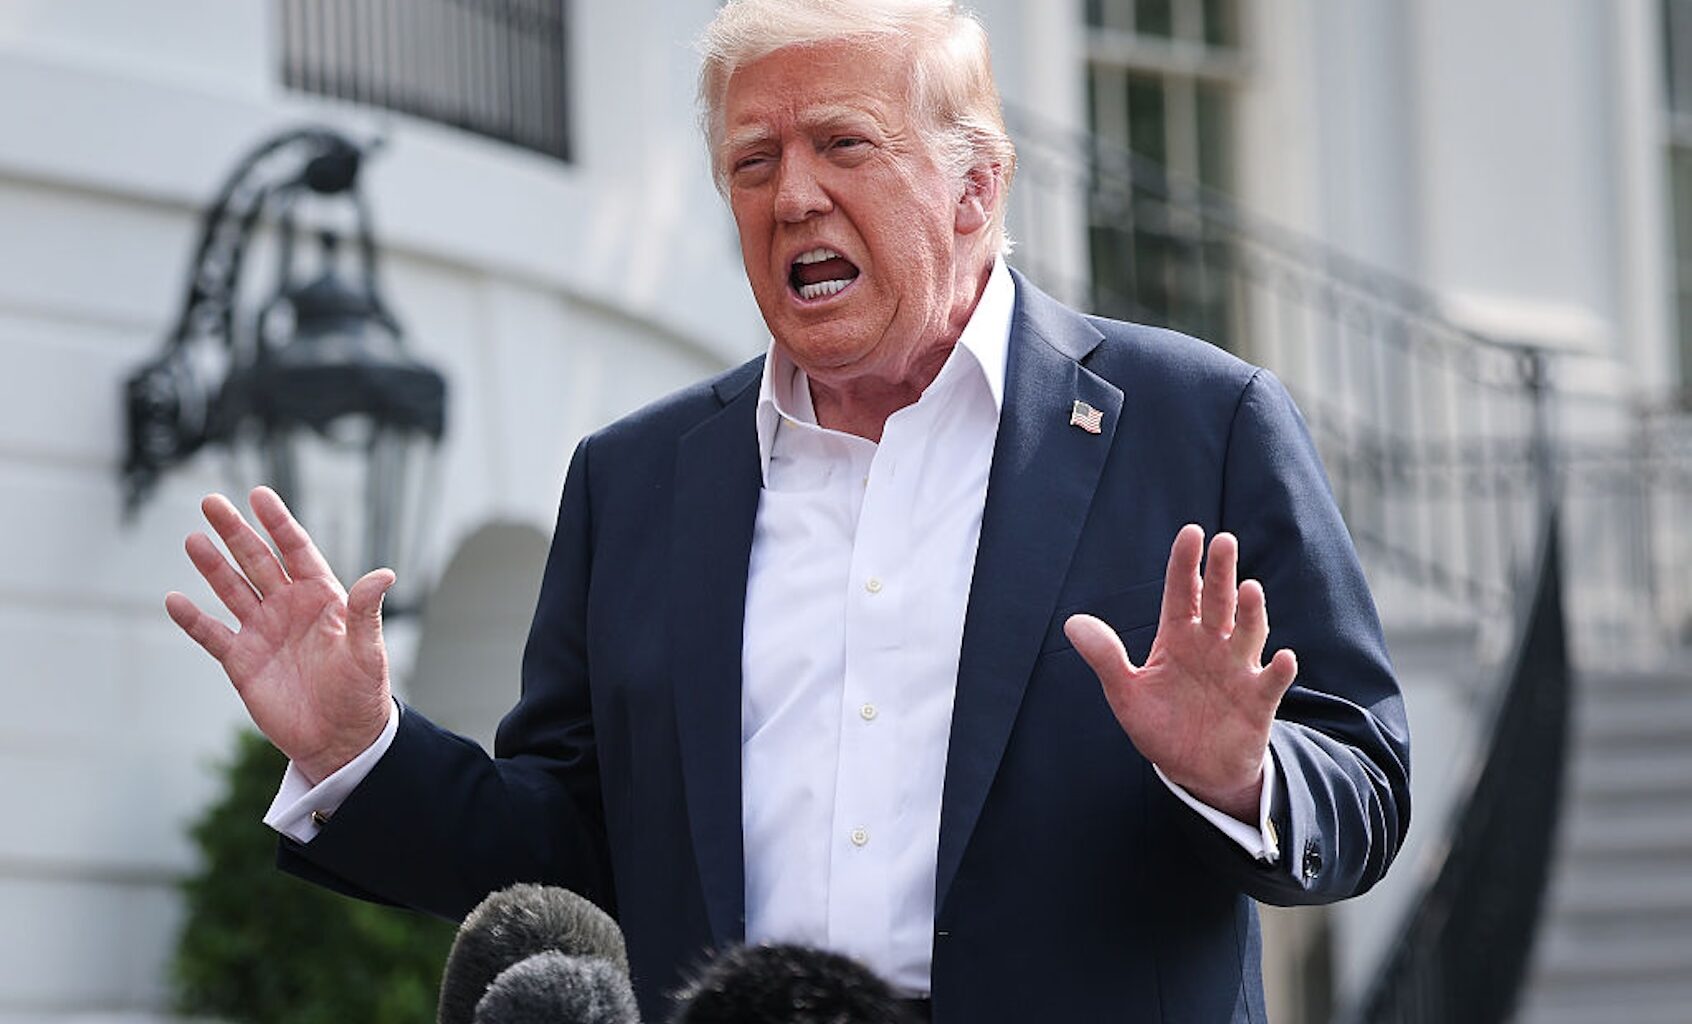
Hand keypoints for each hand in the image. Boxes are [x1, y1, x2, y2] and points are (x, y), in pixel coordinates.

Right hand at [165, 487, 394, 784]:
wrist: (340, 738)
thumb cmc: (362, 691)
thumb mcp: (367, 649)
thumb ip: (366, 611)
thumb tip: (385, 574)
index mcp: (322, 596)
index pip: (296, 549)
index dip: (278, 522)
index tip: (259, 494)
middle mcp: (288, 607)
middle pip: (257, 560)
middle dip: (235, 532)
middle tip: (211, 501)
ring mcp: (262, 631)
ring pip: (232, 589)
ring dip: (212, 566)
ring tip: (194, 539)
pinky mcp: (242, 661)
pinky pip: (212, 634)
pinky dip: (193, 619)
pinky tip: (174, 600)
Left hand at [1064, 525, 1296, 822]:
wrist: (1193, 771)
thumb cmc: (1161, 725)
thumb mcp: (1125, 693)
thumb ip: (1105, 658)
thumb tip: (1072, 623)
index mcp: (1178, 637)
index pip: (1182, 592)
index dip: (1185, 563)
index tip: (1191, 533)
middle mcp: (1212, 645)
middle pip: (1218, 602)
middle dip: (1220, 573)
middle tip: (1224, 542)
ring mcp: (1237, 670)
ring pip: (1248, 634)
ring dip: (1251, 613)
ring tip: (1249, 589)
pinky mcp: (1258, 701)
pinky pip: (1271, 682)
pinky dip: (1278, 670)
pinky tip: (1283, 657)